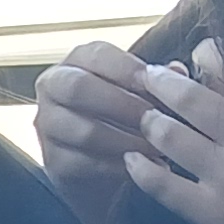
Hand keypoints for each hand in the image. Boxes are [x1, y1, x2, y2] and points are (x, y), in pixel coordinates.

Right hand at [27, 41, 159, 223]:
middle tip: (154, 118)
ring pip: (83, 130)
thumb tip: (176, 72)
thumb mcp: (140, 92)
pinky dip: (117, 166)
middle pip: (78, 87)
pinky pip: (83, 163)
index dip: (128, 68)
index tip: (158, 84)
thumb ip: (157, 80)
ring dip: (125, 140)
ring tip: (156, 148)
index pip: (97, 54)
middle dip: (122, 103)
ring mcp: (48, 125)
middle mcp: (53, 87)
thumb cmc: (123, 116)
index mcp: (77, 61)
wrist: (97, 164)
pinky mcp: (52, 160)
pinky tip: (143, 168)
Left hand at [118, 43, 223, 223]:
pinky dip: (140, 169)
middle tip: (144, 77)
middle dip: (160, 84)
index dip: (201, 56)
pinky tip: (131, 160)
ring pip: (171, 137)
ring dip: (149, 124)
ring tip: (143, 120)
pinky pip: (163, 184)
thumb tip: (205, 55)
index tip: (181, 57)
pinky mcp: (213, 212)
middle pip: (191, 100)